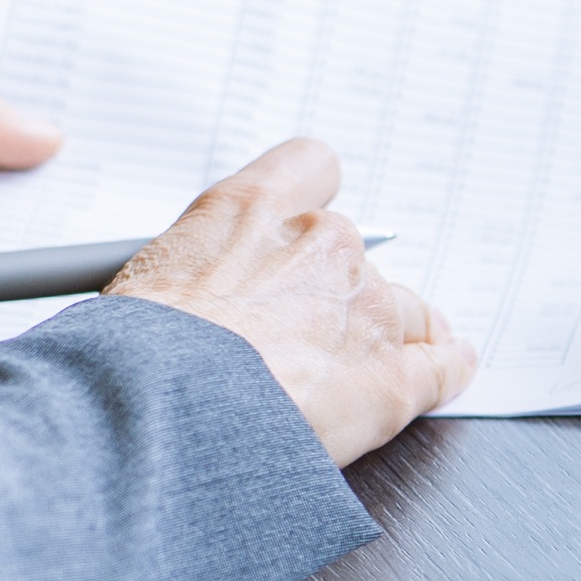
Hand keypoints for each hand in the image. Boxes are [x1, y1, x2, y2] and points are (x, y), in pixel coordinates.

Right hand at [108, 139, 476, 464]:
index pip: (312, 167)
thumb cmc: (134, 360)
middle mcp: (320, 246)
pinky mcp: (393, 380)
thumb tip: (190, 302)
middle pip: (357, 257)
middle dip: (336, 293)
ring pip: (404, 310)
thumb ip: (190, 272)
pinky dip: (446, 368)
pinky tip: (446, 368)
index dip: (313, 204)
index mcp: (251, 210)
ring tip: (360, 369)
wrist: (162, 414)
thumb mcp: (139, 284)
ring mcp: (365, 311)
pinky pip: (442, 364)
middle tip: (304, 335)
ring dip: (386, 335)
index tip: (305, 230)